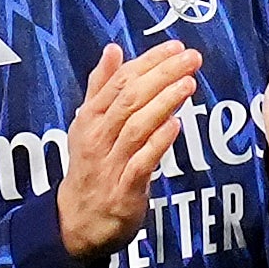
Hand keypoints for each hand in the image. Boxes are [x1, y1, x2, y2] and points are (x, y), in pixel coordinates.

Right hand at [52, 40, 200, 259]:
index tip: (175, 47)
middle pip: (130, 98)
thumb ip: (102, 86)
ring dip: (163, 103)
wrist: (78, 220)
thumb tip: (113, 50)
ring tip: (188, 84)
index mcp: (90, 117)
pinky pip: (141, 162)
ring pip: (136, 127)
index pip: (120, 81)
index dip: (149, 61)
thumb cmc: (91, 166)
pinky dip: (158, 143)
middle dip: (162, 75)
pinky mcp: (123, 189)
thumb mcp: (89, 123)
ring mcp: (110, 163)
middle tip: (190, 59)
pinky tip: (175, 125)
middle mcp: (98, 136)